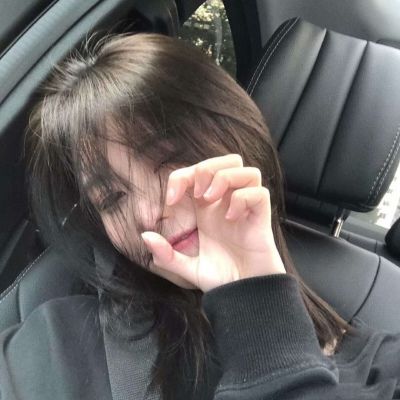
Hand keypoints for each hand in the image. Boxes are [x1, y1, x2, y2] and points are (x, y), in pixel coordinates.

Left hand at [141, 154, 285, 292]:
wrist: (244, 294)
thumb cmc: (220, 278)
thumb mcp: (186, 268)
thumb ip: (165, 255)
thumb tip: (145, 235)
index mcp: (206, 208)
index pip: (196, 173)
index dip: (181, 177)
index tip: (171, 200)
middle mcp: (226, 203)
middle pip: (226, 161)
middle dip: (207, 168)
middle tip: (198, 193)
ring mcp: (245, 209)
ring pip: (246, 171)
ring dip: (225, 178)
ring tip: (212, 200)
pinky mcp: (260, 218)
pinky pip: (259, 193)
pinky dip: (243, 199)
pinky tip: (232, 218)